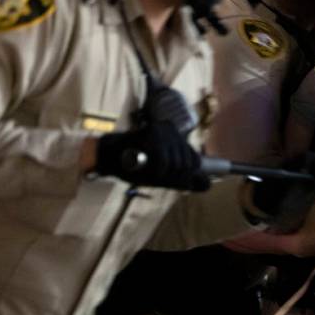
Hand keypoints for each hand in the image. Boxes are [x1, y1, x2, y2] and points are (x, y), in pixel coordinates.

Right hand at [95, 121, 209, 191]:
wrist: (106, 157)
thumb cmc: (134, 166)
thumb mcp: (163, 177)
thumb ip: (185, 180)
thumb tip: (208, 185)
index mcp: (176, 138)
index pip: (195, 161)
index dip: (183, 175)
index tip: (164, 175)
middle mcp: (172, 130)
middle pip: (188, 164)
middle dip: (172, 176)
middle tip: (153, 173)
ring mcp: (163, 129)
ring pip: (177, 164)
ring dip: (161, 174)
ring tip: (146, 168)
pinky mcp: (153, 131)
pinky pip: (164, 161)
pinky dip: (154, 170)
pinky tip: (144, 166)